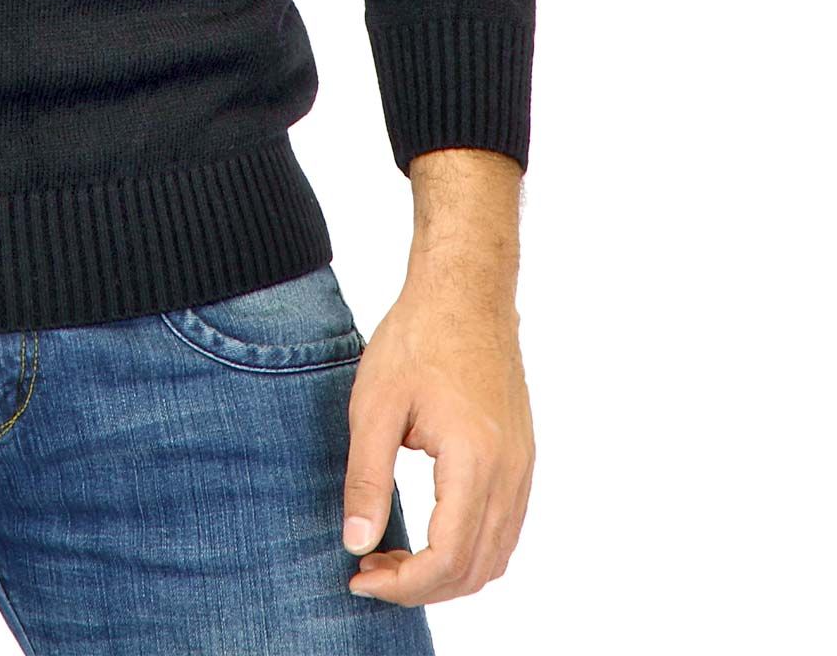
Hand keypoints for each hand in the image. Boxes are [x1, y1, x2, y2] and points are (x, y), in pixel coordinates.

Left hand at [340, 273, 533, 606]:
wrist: (466, 291)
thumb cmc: (418, 337)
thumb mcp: (374, 405)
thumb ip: (366, 478)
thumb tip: (355, 543)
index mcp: (475, 461)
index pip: (447, 559)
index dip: (402, 585)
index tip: (358, 576)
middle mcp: (510, 474)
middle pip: (474, 570)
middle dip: (420, 587)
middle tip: (369, 571)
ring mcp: (522, 468)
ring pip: (494, 556)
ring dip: (446, 573)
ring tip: (392, 556)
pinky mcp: (522, 458)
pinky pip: (503, 528)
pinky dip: (468, 549)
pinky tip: (426, 531)